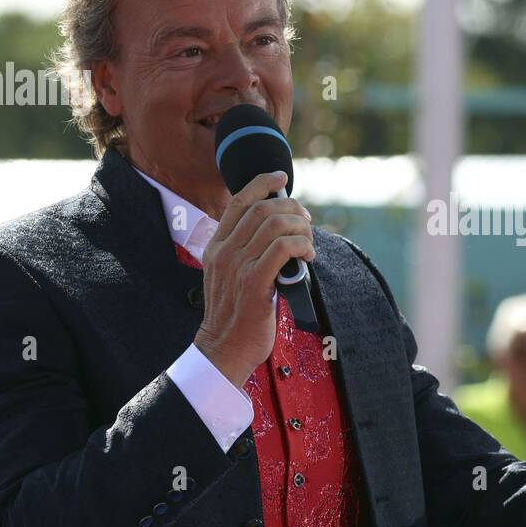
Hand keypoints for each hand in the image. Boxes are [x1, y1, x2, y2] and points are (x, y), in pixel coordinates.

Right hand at [193, 171, 313, 386]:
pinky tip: (308, 257)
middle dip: (292, 209)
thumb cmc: (235, 316)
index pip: (238, 201)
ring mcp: (238, 265)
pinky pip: (283, 248)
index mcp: (216, 246)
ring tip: (309, 244)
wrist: (223, 349)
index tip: (281, 177)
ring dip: (301, 228)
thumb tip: (279, 232)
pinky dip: (302, 246)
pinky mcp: (255, 282)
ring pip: (276, 225)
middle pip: (263, 208)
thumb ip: (245, 253)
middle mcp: (224, 251)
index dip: (262, 183)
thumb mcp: (230, 276)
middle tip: (307, 223)